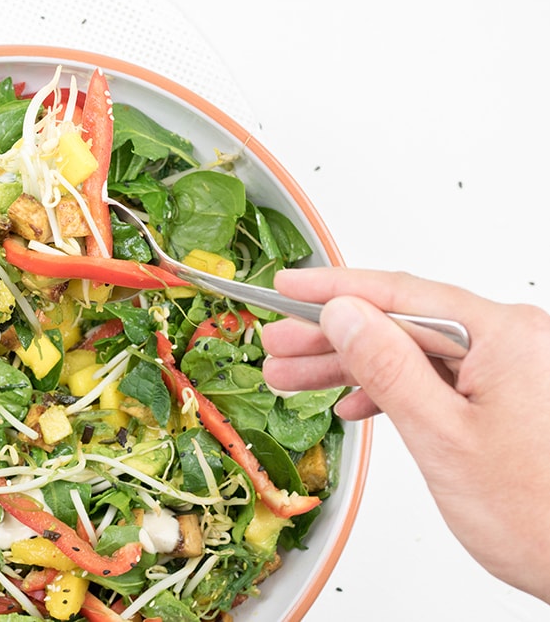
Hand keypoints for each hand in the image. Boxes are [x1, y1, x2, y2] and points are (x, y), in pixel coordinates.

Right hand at [260, 267, 549, 603]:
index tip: (287, 288)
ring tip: (296, 376)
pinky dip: (390, 390)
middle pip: (401, 323)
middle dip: (332, 336)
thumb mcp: (443, 437)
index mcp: (503, 336)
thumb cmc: (541, 514)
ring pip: (412, 352)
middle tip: (278, 344)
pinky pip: (434, 378)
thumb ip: (388, 368)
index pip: (400, 294)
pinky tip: (354, 403)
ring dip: (352, 365)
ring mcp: (509, 369)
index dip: (333, 290)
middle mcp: (512, 342)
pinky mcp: (504, 397)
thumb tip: (344, 315)